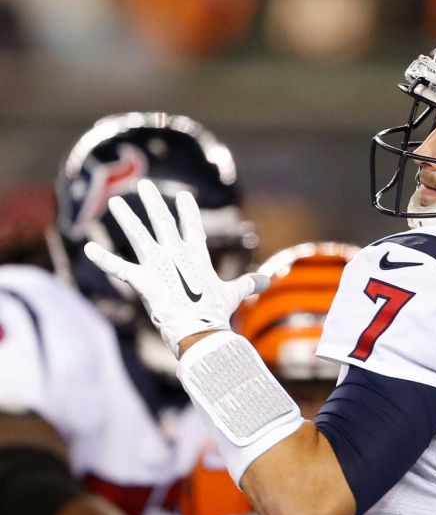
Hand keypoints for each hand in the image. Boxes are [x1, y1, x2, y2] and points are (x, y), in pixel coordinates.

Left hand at [83, 179, 267, 355]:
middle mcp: (176, 255)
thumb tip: (269, 280)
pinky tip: (88, 247)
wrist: (200, 329)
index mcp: (197, 257)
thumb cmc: (217, 313)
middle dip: (154, 203)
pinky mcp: (143, 280)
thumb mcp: (235, 294)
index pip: (192, 228)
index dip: (188, 212)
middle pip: (163, 222)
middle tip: (146, 186)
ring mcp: (158, 266)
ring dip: (127, 218)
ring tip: (115, 202)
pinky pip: (119, 268)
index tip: (184, 197)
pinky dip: (103, 258)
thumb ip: (249, 283)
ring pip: (139, 236)